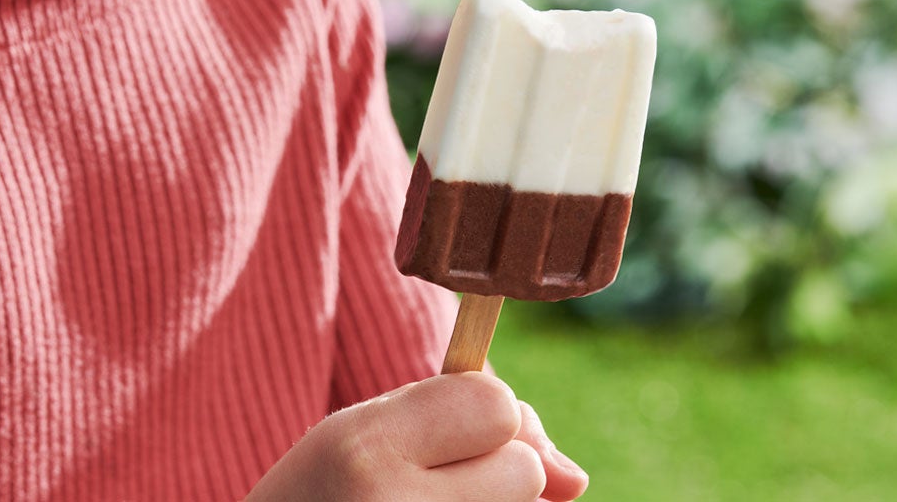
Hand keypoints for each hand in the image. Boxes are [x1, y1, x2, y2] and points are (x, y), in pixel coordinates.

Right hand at [245, 372, 588, 500]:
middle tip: (423, 492)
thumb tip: (576, 479)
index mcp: (366, 449)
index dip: (483, 418)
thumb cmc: (320, 497)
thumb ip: (464, 422)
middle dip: (491, 473)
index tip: (444, 437)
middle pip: (523, 469)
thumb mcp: (365, 434)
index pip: (497, 405)